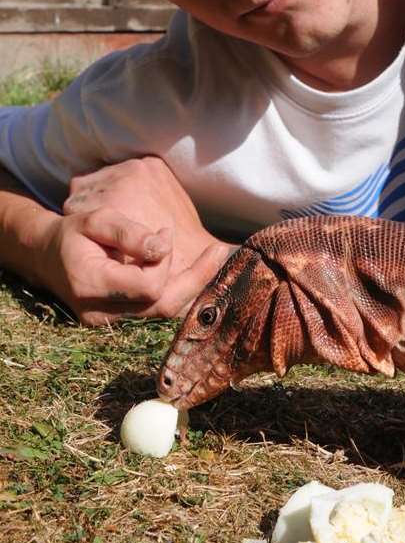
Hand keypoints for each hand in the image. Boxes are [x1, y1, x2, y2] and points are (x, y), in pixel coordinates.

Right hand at [37, 156, 236, 324]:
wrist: (46, 256)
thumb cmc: (74, 233)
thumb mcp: (96, 220)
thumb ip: (128, 233)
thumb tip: (164, 247)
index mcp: (92, 285)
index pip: (148, 285)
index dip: (165, 261)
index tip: (164, 232)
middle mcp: (100, 313)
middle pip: (162, 307)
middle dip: (195, 278)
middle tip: (219, 250)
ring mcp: (107, 323)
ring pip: (162, 311)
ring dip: (188, 284)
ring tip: (212, 257)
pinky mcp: (118, 321)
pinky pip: (154, 310)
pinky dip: (174, 289)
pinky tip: (192, 270)